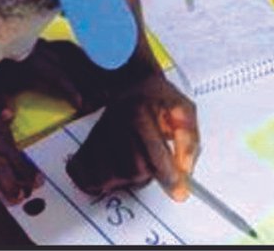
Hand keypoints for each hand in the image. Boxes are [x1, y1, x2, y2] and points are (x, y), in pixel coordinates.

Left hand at [0, 38, 114, 116]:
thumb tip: (10, 117)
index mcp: (26, 60)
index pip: (55, 76)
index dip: (69, 90)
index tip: (81, 103)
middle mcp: (35, 48)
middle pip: (66, 63)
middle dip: (84, 77)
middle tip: (102, 91)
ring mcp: (36, 40)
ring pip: (66, 50)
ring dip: (82, 62)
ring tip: (99, 72)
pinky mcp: (34, 35)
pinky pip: (59, 43)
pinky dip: (72, 51)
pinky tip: (79, 55)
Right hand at [66, 72, 199, 202]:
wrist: (128, 83)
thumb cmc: (157, 98)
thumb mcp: (182, 110)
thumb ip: (188, 139)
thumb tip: (185, 169)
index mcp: (138, 112)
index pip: (154, 155)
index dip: (169, 176)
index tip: (179, 191)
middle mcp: (113, 123)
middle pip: (134, 171)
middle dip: (149, 173)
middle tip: (153, 161)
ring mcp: (96, 136)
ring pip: (113, 179)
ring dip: (128, 179)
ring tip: (135, 161)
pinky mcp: (84, 147)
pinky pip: (89, 179)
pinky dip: (102, 182)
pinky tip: (115, 169)